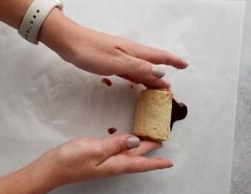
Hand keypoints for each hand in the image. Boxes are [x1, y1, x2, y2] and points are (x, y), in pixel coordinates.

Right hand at [33, 134, 171, 191]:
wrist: (53, 168)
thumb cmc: (72, 159)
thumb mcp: (95, 149)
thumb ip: (116, 144)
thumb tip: (135, 140)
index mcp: (116, 164)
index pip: (140, 163)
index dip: (156, 162)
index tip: (169, 162)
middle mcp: (113, 164)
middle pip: (136, 157)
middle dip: (150, 151)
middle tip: (161, 142)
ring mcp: (105, 161)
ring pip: (127, 153)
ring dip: (140, 148)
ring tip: (149, 141)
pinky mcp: (97, 156)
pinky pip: (117, 150)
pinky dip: (126, 145)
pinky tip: (126, 141)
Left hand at [40, 9, 187, 88]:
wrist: (70, 43)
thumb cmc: (92, 51)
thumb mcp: (116, 62)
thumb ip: (138, 67)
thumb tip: (160, 72)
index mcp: (133, 52)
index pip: (159, 56)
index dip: (173, 61)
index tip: (185, 66)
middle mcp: (129, 53)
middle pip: (151, 64)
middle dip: (162, 75)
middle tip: (169, 88)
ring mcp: (119, 57)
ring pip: (140, 69)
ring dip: (149, 78)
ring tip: (158, 88)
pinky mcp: (110, 61)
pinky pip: (128, 71)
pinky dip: (135, 77)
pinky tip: (137, 81)